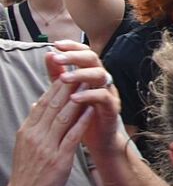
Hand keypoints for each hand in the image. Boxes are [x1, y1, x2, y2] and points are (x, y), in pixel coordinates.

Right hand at [3, 68, 94, 185]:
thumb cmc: (28, 173)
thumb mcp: (25, 145)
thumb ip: (33, 125)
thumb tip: (37, 105)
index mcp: (27, 131)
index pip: (43, 103)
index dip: (56, 86)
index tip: (68, 72)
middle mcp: (36, 136)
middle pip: (53, 105)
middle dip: (68, 86)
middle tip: (81, 70)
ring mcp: (47, 147)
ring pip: (63, 116)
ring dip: (78, 98)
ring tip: (88, 84)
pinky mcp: (59, 158)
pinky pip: (72, 135)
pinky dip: (82, 120)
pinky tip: (91, 109)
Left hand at [47, 41, 121, 155]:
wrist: (99, 140)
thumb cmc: (83, 115)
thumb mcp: (67, 92)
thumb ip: (58, 74)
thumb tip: (48, 54)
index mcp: (91, 73)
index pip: (84, 52)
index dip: (72, 47)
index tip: (56, 45)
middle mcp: (102, 79)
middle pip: (93, 59)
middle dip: (75, 57)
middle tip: (58, 58)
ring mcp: (109, 92)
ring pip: (100, 75)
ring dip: (81, 74)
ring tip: (63, 78)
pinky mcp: (112, 107)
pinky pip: (104, 96)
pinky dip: (89, 95)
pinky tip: (74, 98)